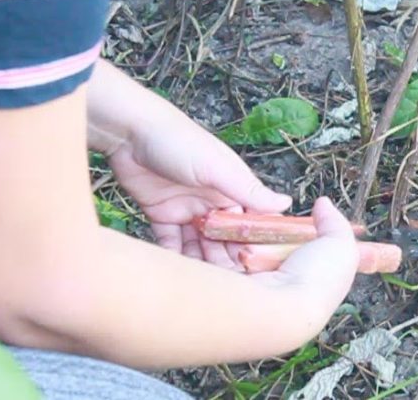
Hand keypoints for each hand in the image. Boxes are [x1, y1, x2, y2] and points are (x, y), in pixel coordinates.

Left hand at [85, 59, 293, 268]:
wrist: (129, 132)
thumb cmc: (180, 142)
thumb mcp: (218, 168)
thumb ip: (249, 191)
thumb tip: (287, 204)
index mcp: (231, 190)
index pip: (248, 224)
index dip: (250, 246)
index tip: (253, 270)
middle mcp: (212, 202)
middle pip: (223, 239)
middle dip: (225, 260)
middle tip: (226, 285)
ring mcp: (186, 209)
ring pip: (198, 245)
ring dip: (200, 262)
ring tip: (202, 283)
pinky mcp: (161, 214)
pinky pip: (171, 242)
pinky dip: (174, 255)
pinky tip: (177, 271)